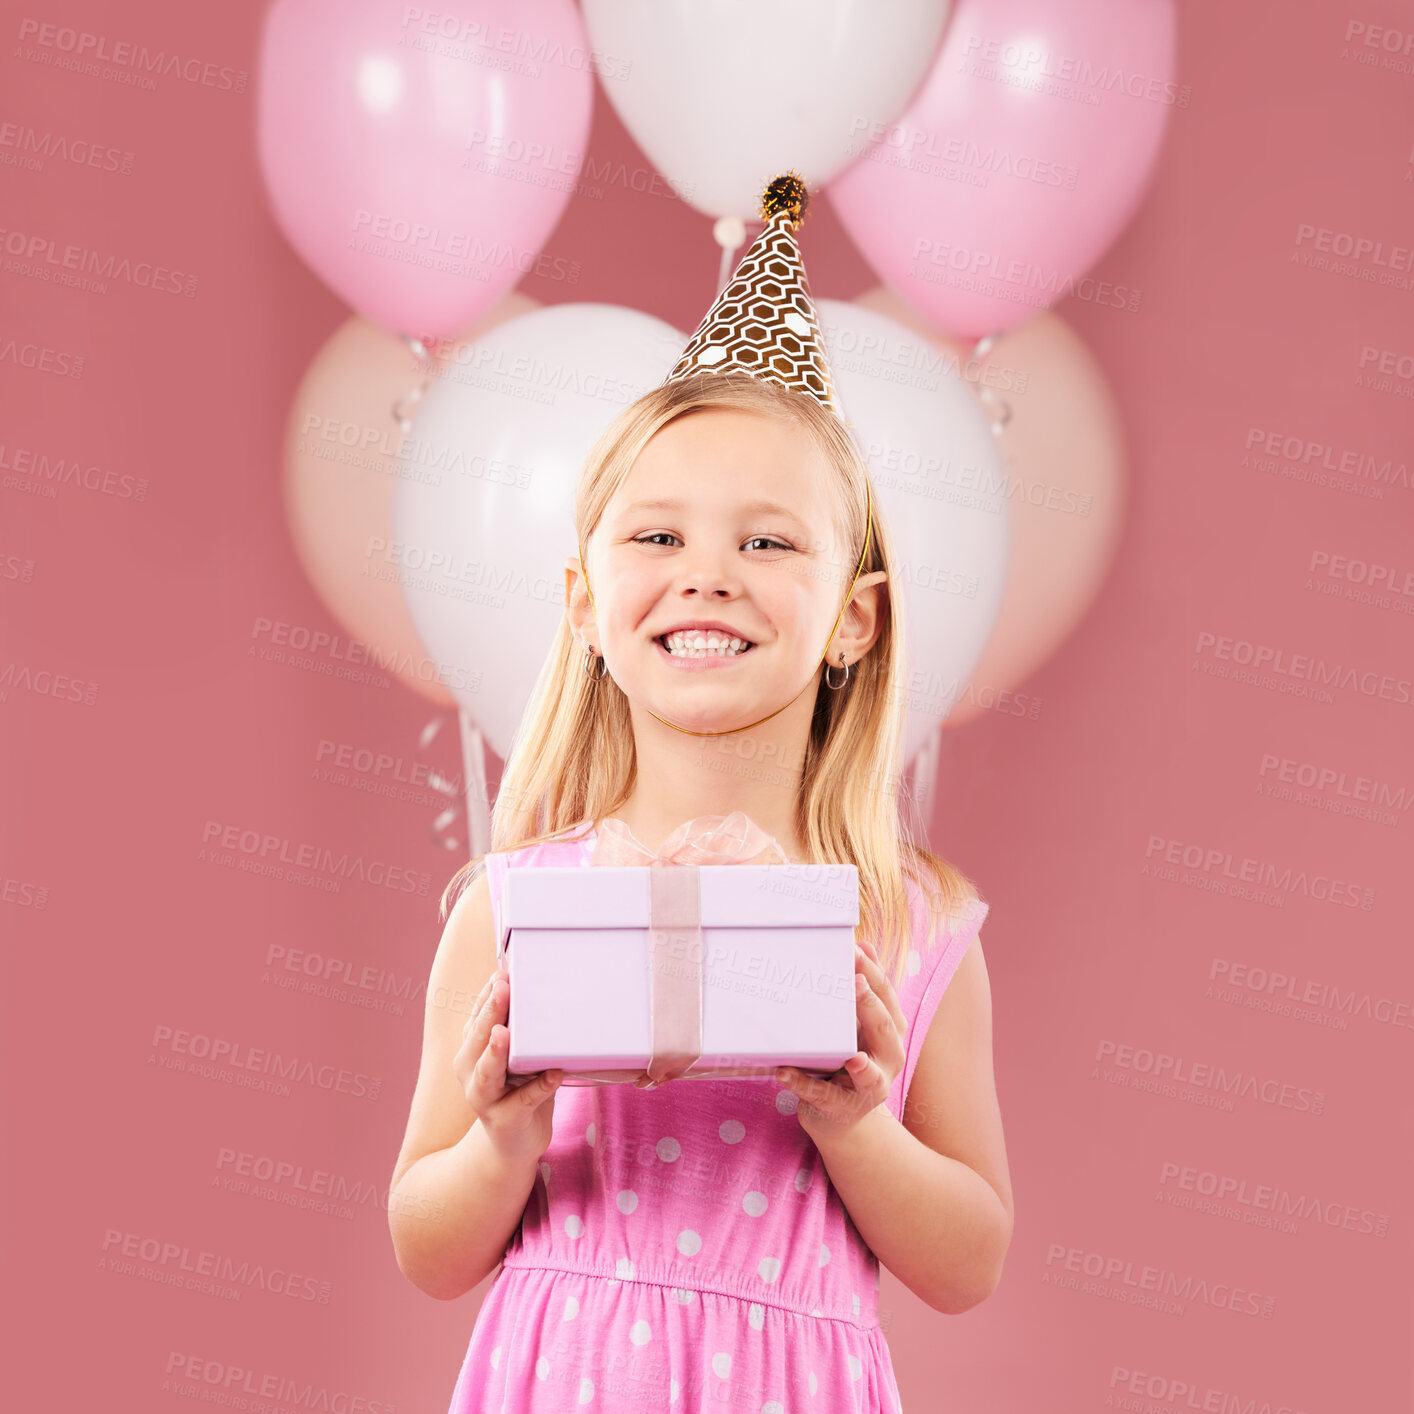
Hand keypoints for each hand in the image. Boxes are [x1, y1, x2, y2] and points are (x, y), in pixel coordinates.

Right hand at [453, 967, 561, 1165]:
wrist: (513, 1143)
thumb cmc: (518, 1088)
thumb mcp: (515, 1056)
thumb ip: (520, 1029)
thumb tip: (540, 984)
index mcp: (472, 1050)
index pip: (477, 1016)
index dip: (488, 994)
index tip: (502, 971)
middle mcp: (471, 1071)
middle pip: (478, 1037)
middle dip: (491, 1011)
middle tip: (502, 987)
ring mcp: (484, 1098)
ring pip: (487, 1072)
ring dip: (496, 1052)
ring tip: (504, 1033)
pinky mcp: (505, 1120)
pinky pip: (524, 1100)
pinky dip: (540, 1086)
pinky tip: (554, 1074)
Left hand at [775, 937, 906, 1144]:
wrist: (841, 1115)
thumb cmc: (849, 1057)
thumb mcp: (859, 1022)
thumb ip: (864, 988)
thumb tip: (865, 944)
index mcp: (891, 1030)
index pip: (887, 997)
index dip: (873, 973)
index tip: (856, 951)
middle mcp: (889, 1057)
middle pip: (885, 1030)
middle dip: (871, 1007)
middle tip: (856, 983)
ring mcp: (870, 1087)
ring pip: (870, 1073)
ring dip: (860, 1064)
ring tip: (852, 1056)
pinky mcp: (842, 1106)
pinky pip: (822, 1095)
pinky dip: (802, 1084)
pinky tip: (784, 1072)